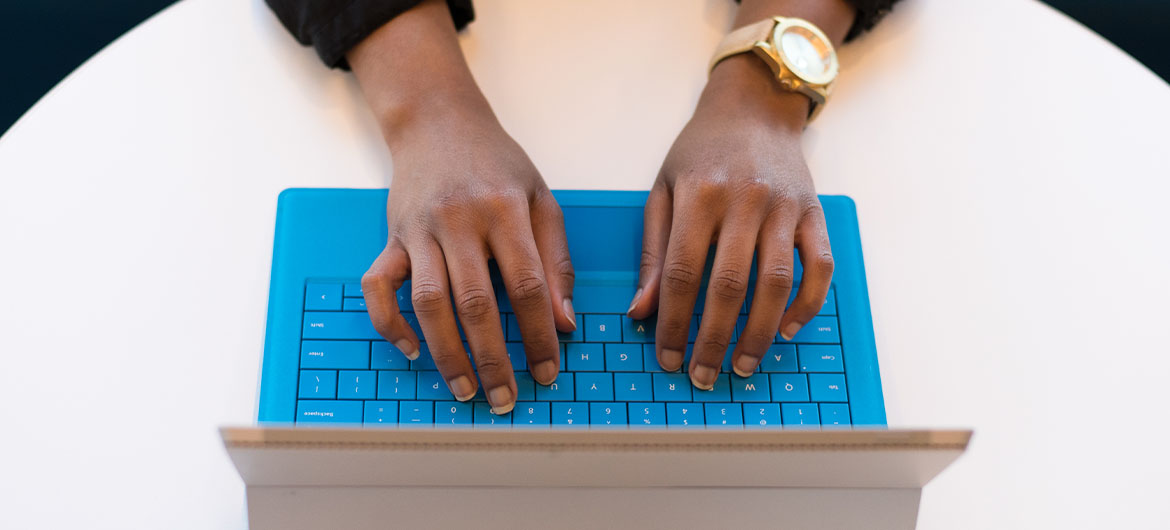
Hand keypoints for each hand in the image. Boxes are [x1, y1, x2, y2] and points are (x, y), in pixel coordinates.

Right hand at [348, 0, 575, 414]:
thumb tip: (563, 322)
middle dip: (493, 358)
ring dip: (446, 352)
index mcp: (505, 210)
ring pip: (428, 302)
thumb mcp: (541, 198)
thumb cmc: (496, 163)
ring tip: (464, 390)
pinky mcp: (391, 236)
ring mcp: (419, 230)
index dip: (539, 333)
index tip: (547, 370)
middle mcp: (459, 221)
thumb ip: (556, 259)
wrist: (437, 121)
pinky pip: (378, 286)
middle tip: (506, 397)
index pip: (527, 285)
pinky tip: (411, 350)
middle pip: (476, 302)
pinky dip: (389, 322)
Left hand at [627, 54, 833, 388]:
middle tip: (703, 375)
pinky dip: (807, 303)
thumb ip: (652, 251)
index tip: (667, 358)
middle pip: (728, 285)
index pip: (681, 272)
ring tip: (742, 365)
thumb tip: (640, 312)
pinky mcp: (814, 212)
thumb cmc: (701, 151)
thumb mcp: (663, 189)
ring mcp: (785, 207)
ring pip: (776, 283)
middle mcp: (744, 201)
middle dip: (713, 338)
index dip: (673, 322)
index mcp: (699, 195)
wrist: (754, 107)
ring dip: (760, 332)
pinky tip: (788, 329)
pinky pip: (819, 267)